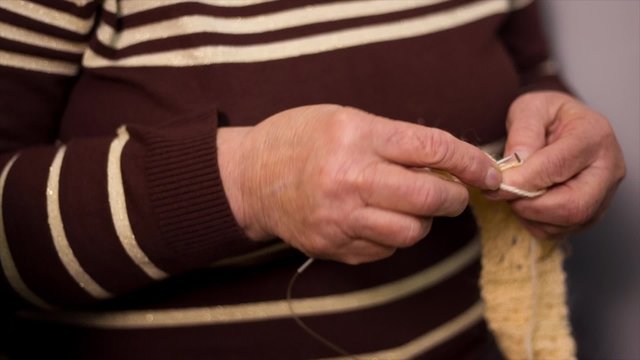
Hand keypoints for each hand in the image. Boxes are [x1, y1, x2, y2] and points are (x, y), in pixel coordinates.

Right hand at [218, 105, 501, 263]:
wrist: (250, 176)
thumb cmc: (300, 139)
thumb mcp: (346, 119)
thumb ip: (396, 140)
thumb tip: (448, 165)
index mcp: (356, 136)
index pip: (433, 148)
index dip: (470, 161)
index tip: (489, 172)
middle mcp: (350, 178)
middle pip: (429, 198)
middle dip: (455, 198)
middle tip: (454, 194)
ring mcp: (340, 218)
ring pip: (412, 232)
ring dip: (422, 220)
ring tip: (407, 206)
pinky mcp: (333, 246)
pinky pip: (385, 249)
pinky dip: (392, 235)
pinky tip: (377, 219)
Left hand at [490, 91, 624, 238]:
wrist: (561, 126)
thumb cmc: (546, 116)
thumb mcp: (529, 109)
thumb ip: (523, 132)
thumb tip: (518, 160)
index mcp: (594, 135)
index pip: (558, 167)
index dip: (523, 181)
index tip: (495, 185)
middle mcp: (608, 168)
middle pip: (573, 206)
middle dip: (529, 205)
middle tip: (502, 193)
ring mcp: (604, 194)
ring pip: (566, 223)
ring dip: (530, 214)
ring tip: (514, 192)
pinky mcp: (592, 212)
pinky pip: (561, 230)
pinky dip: (535, 222)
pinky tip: (526, 202)